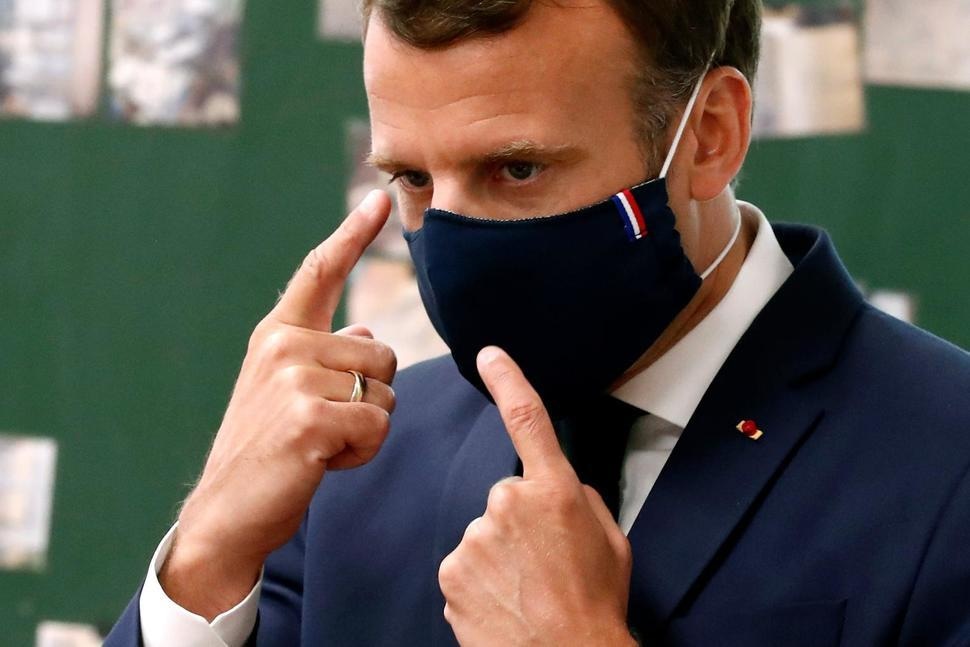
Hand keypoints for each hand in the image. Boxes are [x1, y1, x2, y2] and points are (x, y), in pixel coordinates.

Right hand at [160, 190, 397, 618]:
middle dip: (371, 398)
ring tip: (319, 444)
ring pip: (386, 394)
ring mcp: (294, 380)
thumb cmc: (267, 450)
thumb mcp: (287, 391)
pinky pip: (378, 427)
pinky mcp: (309, 419)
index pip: (320, 272)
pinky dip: (362, 453)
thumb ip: (324, 356)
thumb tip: (366, 335)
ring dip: (367, 429)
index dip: (354, 233)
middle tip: (322, 426)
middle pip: (383, 356)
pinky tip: (322, 462)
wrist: (228, 511)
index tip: (380, 198)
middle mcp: (283, 345)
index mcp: (277, 333)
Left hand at [438, 347, 635, 646]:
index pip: (528, 419)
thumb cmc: (596, 605)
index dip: (507, 379)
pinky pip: (465, 565)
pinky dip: (480, 582)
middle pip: (505, 498)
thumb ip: (584, 502)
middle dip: (519, 523)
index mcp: (556, 491)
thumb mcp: (611, 542)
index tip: (489, 354)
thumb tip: (564, 490)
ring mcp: (476, 537)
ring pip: (483, 534)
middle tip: (543, 564)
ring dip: (499, 556)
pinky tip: (504, 603)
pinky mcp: (452, 571)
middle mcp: (509, 503)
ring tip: (526, 590)